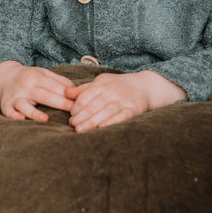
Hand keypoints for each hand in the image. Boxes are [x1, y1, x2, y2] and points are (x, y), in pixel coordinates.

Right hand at [0, 61, 76, 122]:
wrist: (5, 77)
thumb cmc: (30, 78)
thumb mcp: (44, 74)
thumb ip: (60, 81)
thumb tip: (77, 91)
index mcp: (36, 77)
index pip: (54, 86)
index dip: (68, 95)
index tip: (81, 103)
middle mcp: (25, 86)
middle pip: (43, 96)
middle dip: (60, 104)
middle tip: (74, 112)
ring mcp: (14, 96)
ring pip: (24, 105)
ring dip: (34, 112)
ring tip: (45, 119)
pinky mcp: (5, 105)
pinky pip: (8, 112)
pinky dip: (13, 116)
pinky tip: (21, 119)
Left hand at [68, 69, 185, 132]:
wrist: (146, 86)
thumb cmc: (119, 86)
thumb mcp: (101, 82)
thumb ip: (83, 89)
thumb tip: (65, 93)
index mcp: (102, 84)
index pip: (85, 96)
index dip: (76, 108)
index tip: (71, 117)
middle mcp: (112, 91)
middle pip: (93, 105)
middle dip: (81, 117)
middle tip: (73, 126)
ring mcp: (123, 100)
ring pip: (105, 111)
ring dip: (92, 121)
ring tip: (81, 130)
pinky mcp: (133, 109)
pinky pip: (121, 116)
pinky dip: (111, 122)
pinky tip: (101, 128)